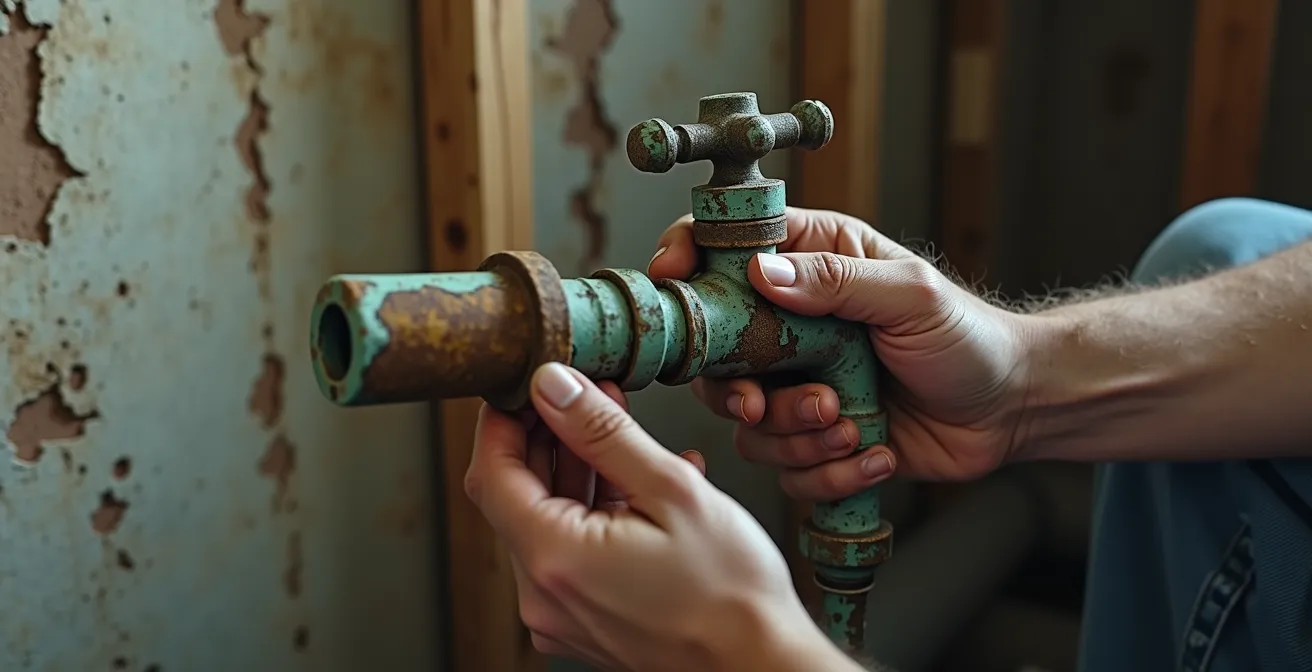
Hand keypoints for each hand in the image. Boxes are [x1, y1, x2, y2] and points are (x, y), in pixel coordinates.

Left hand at [465, 363, 856, 670]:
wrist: (762, 667)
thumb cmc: (731, 592)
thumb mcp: (670, 489)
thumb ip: (602, 432)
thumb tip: (552, 385)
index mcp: (554, 558)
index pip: (491, 471)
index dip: (503, 419)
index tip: (528, 385)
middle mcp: (543, 595)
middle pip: (516, 496)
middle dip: (547, 437)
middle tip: (586, 395)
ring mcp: (562, 615)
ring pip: (546, 522)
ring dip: (576, 470)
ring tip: (620, 428)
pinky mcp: (586, 624)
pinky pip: (572, 553)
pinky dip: (595, 511)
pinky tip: (638, 481)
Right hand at [648, 207, 1032, 500]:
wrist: (1009, 408)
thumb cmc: (968, 336)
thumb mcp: (910, 295)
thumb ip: (836, 282)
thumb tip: (762, 272)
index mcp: (809, 265)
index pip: (723, 245)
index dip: (685, 257)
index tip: (673, 280)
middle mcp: (790, 325)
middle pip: (712, 355)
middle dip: (738, 389)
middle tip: (769, 402)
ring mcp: (797, 384)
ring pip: (746, 422)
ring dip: (795, 435)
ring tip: (851, 424)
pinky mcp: (814, 439)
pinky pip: (787, 468)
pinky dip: (828, 470)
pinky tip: (875, 452)